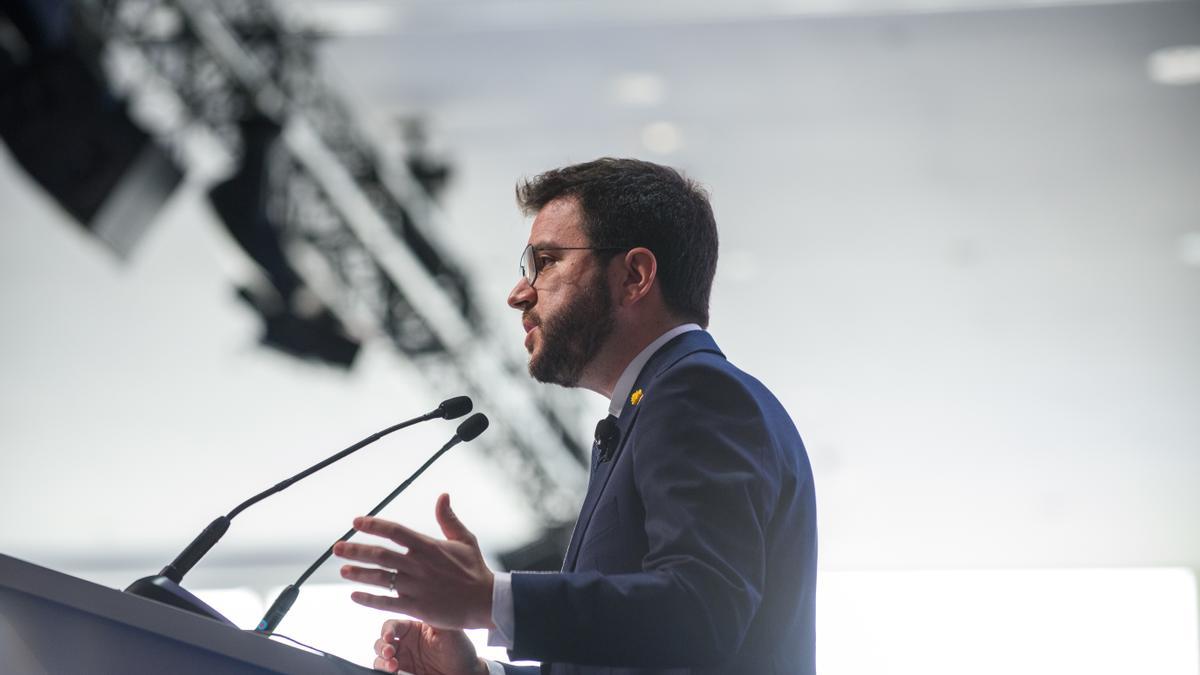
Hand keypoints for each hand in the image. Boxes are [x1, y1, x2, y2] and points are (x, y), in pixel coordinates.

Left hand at [335, 493, 495, 629]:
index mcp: (429, 546)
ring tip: (343, 570)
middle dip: (356, 550)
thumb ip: (448, 518)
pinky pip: (386, 602)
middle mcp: (419, 565)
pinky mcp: (417, 607)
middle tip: (338, 548)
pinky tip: (355, 595)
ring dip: (359, 573)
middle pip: (381, 555)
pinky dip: (368, 599)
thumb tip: (442, 495)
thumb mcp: (465, 539)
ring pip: (380, 578)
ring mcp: (416, 587)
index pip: (395, 531)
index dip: (373, 525)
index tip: (356, 522)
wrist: (486, 602)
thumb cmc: (475, 570)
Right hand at [373, 619, 486, 674]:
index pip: (392, 625)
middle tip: (390, 653)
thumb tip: (416, 598)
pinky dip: (383, 671)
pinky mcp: (403, 673)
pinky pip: (385, 671)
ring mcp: (403, 659)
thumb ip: (432, 616)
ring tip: (392, 666)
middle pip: (381, 641)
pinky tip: (392, 671)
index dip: (387, 630)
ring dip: (381, 661)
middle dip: (381, 646)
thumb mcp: (448, 630)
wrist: (465, 672)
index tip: (389, 637)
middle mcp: (405, 643)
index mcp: (413, 628)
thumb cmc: (459, 649)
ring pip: (380, 657)